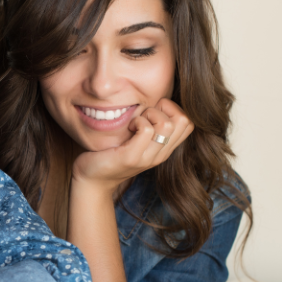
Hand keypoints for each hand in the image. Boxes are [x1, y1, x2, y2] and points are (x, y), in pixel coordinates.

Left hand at [72, 98, 193, 195]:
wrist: (93, 180)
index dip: (173, 109)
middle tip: (145, 114)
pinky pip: (146, 130)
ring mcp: (148, 158)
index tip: (153, 112)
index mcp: (164, 149)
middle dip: (165, 108)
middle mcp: (161, 154)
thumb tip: (156, 101)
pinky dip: (137, 121)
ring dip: (149, 114)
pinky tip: (128, 128)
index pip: (189, 123)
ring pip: (166, 124)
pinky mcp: (131, 157)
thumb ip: (150, 127)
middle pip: (184, 121)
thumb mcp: (137, 141)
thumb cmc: (111, 154)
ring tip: (136, 122)